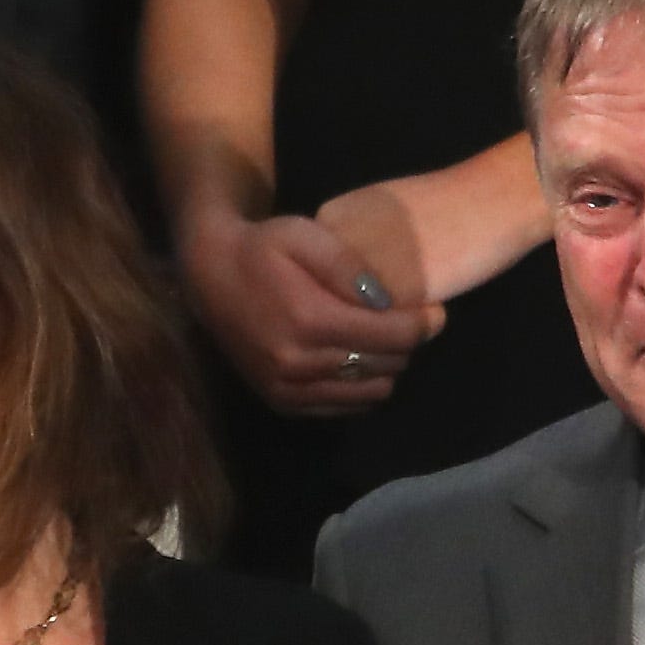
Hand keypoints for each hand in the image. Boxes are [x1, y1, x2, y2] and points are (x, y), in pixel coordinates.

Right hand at [177, 200, 445, 415]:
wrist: (208, 276)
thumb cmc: (262, 248)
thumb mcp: (306, 235)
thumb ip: (349, 267)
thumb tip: (388, 303)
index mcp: (308, 320)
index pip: (391, 337)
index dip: (423, 325)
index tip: (436, 312)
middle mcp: (298, 364)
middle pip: (385, 366)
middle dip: (405, 344)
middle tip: (406, 321)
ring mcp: (288, 389)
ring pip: (369, 393)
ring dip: (384, 368)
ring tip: (379, 341)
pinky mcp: (281, 402)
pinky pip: (342, 408)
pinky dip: (359, 388)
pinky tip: (355, 360)